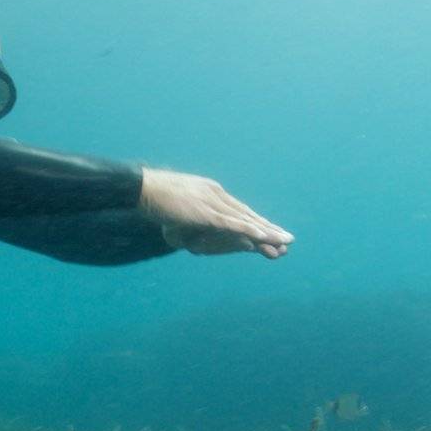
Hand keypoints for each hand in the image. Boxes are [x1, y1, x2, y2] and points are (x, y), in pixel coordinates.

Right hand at [138, 168, 292, 258]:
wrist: (143, 188)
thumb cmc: (153, 196)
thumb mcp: (177, 205)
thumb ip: (189, 213)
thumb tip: (190, 222)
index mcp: (210, 191)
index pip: (238, 209)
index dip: (256, 221)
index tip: (270, 231)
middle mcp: (216, 194)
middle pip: (247, 214)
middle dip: (268, 229)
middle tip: (288, 240)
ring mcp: (213, 202)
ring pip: (245, 220)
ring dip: (266, 232)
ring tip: (284, 242)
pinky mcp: (207, 213)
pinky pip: (233, 224)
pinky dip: (250, 231)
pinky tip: (265, 237)